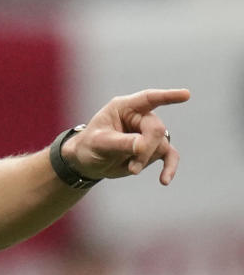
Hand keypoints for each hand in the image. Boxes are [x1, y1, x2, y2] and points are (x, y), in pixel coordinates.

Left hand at [62, 89, 190, 184]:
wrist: (87, 161)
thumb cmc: (89, 146)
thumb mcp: (99, 143)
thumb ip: (121, 143)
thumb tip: (143, 146)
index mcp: (124, 107)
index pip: (148, 98)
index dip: (167, 96)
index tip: (186, 94)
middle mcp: (139, 117)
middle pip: (156, 128)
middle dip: (146, 148)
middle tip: (132, 166)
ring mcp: (148, 133)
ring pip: (161, 145)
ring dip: (146, 160)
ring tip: (131, 168)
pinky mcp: (153, 149)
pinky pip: (170, 156)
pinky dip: (169, 167)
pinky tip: (164, 180)